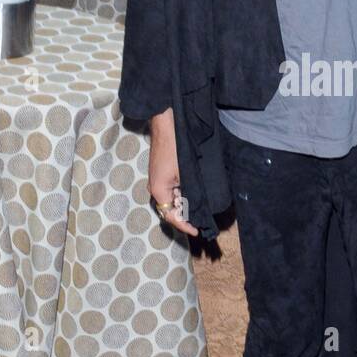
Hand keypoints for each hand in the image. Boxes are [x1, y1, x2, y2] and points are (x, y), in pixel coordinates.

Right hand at [148, 108, 198, 236]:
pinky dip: (182, 195)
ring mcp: (157, 180)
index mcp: (158, 190)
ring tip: (199, 211)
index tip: (196, 231)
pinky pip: (171, 191)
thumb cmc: (176, 148)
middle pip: (170, 210)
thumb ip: (189, 194)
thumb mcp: (185, 174)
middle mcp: (155, 188)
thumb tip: (196, 210)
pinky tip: (193, 195)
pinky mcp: (162, 174)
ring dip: (184, 206)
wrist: (167, 125)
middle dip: (185, 217)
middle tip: (200, 222)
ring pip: (171, 200)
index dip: (184, 225)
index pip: (170, 216)